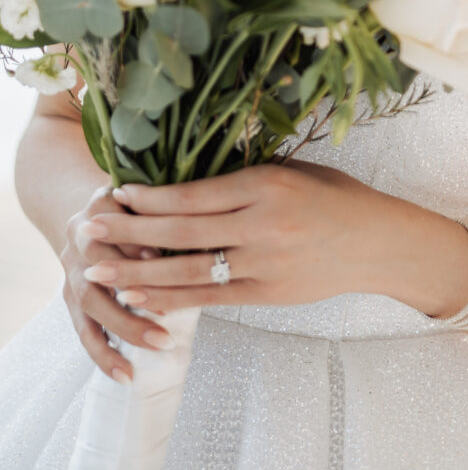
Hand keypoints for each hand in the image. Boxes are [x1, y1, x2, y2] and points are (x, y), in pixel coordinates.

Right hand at [61, 183, 174, 382]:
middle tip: (171, 309)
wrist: (90, 214)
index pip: (116, 221)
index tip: (164, 259)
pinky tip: (125, 375)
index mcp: (100, 202)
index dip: (137, 242)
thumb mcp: (147, 195)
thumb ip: (168, 206)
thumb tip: (209, 228)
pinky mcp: (70, 298)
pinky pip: (83, 330)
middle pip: (98, 261)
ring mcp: (71, 269)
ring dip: (125, 325)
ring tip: (160, 344)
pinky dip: (103, 354)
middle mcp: (80, 234)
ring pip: (91, 300)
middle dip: (134, 286)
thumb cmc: (134, 205)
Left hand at [79, 161, 398, 311]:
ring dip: (138, 273)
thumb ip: (243, 176)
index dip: (150, 197)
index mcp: (266, 184)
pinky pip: (211, 299)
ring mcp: (264, 264)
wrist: (378, 243)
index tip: (116, 193)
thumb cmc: (335, 197)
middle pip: (181, 231)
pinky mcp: (267, 293)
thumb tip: (187, 177)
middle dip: (129, 232)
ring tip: (98, 272)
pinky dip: (173, 300)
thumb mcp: (292, 169)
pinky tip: (142, 299)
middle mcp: (262, 225)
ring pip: (188, 271)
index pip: (194, 194)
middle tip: (87, 232)